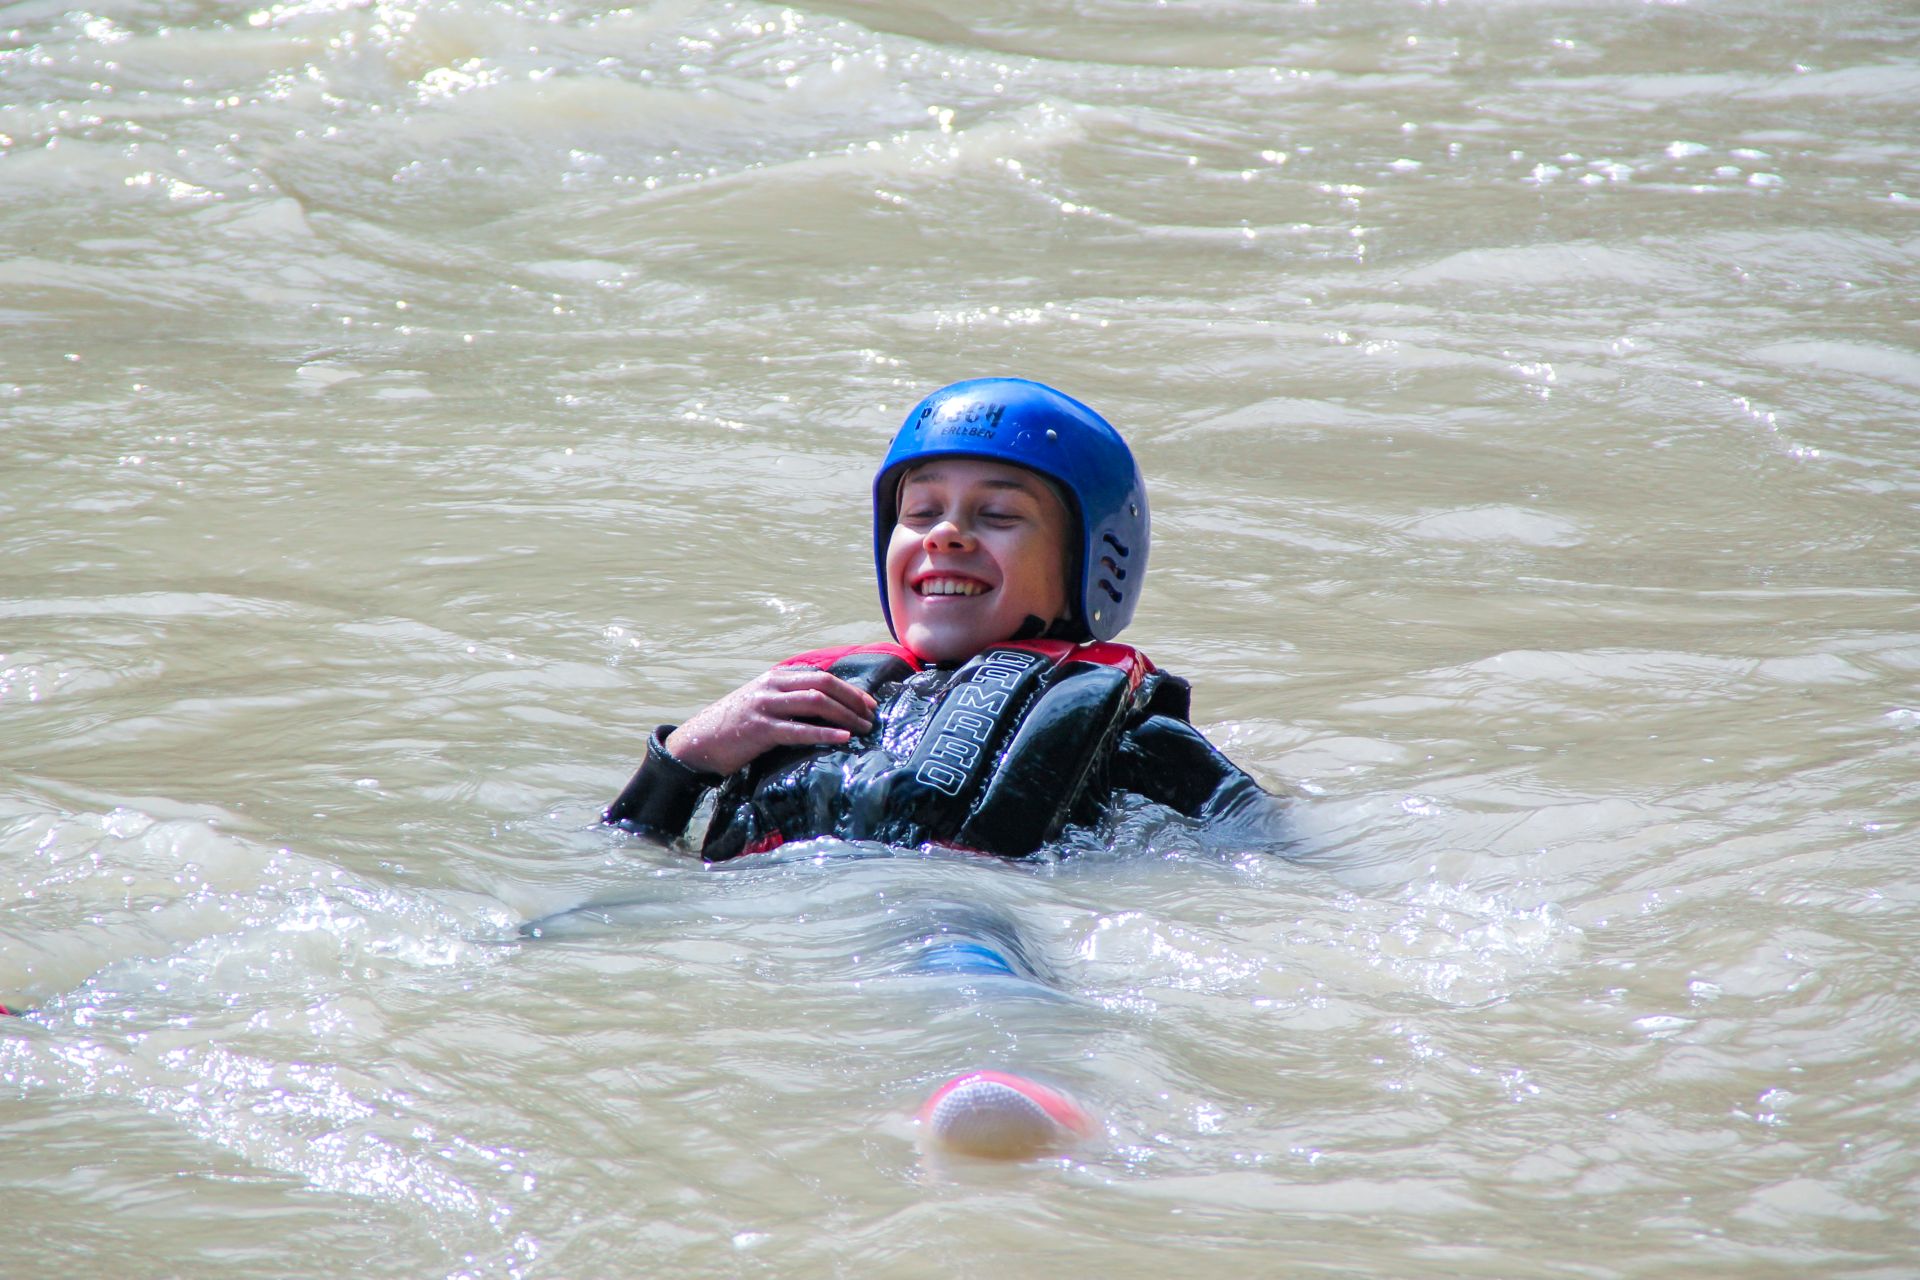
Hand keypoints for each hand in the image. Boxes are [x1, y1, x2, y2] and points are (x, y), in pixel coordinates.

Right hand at [664, 664, 877, 776]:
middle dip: (852, 700)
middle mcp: (772, 686)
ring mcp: (765, 706)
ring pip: (815, 702)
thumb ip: (789, 700)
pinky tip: (842, 738)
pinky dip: (824, 734)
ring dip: (845, 716)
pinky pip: (799, 730)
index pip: (822, 676)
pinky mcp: (760, 729)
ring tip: (863, 730)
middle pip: (823, 684)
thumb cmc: (735, 727)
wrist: (698, 743)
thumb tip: (827, 709)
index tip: (869, 704)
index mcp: (776, 678)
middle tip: (871, 717)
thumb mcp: (763, 704)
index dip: (850, 689)